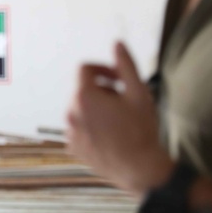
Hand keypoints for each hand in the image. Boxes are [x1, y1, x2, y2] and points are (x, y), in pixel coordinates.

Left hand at [66, 42, 173, 194]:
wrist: (140, 169)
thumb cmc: (141, 130)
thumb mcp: (139, 93)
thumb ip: (126, 66)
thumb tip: (117, 43)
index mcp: (83, 97)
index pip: (85, 69)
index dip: (104, 69)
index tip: (120, 79)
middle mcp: (70, 113)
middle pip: (83, 90)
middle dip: (103, 90)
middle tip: (125, 102)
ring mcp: (70, 132)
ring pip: (81, 109)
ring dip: (98, 109)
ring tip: (120, 121)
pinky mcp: (73, 147)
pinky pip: (80, 128)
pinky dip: (92, 126)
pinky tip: (113, 136)